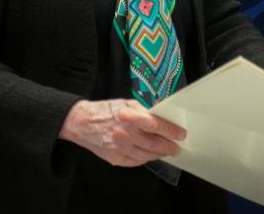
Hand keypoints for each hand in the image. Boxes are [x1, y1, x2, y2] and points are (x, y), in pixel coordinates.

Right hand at [58, 99, 185, 166]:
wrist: (82, 123)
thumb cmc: (105, 110)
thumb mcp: (126, 103)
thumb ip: (144, 111)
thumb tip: (162, 118)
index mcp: (129, 116)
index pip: (156, 126)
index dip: (171, 131)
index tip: (181, 134)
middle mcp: (125, 134)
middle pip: (154, 144)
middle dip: (169, 146)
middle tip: (177, 147)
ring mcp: (120, 148)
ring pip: (147, 155)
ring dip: (160, 154)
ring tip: (166, 151)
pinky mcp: (115, 158)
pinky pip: (137, 161)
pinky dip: (146, 159)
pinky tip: (151, 155)